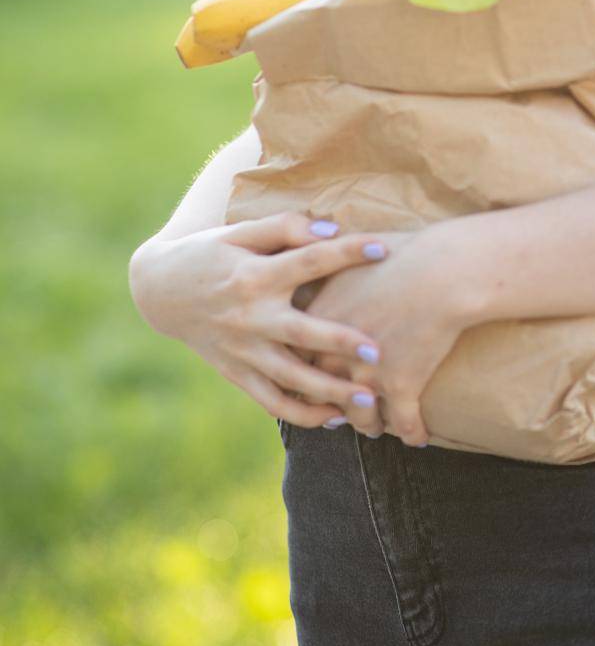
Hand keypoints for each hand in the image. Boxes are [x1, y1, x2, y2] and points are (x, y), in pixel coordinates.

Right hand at [129, 211, 391, 427]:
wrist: (160, 291)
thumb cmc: (210, 253)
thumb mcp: (239, 232)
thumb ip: (284, 227)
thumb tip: (331, 229)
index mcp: (253, 276)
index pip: (307, 261)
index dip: (345, 252)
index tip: (383, 248)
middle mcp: (249, 317)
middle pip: (301, 333)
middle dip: (340, 343)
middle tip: (378, 352)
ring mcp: (243, 350)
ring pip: (290, 379)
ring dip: (330, 391)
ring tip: (368, 399)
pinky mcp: (237, 373)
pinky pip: (272, 401)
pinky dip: (303, 414)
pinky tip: (336, 418)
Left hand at [303, 223, 476, 446]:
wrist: (440, 270)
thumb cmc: (401, 251)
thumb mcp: (350, 250)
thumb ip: (327, 258)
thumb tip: (317, 244)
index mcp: (316, 320)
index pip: (295, 355)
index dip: (303, 368)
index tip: (311, 373)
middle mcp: (333, 354)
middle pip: (320, 392)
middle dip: (329, 405)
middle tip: (336, 412)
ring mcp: (366, 375)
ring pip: (360, 415)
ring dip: (368, 424)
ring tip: (375, 427)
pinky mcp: (401, 387)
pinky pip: (404, 423)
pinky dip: (413, 432)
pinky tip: (419, 437)